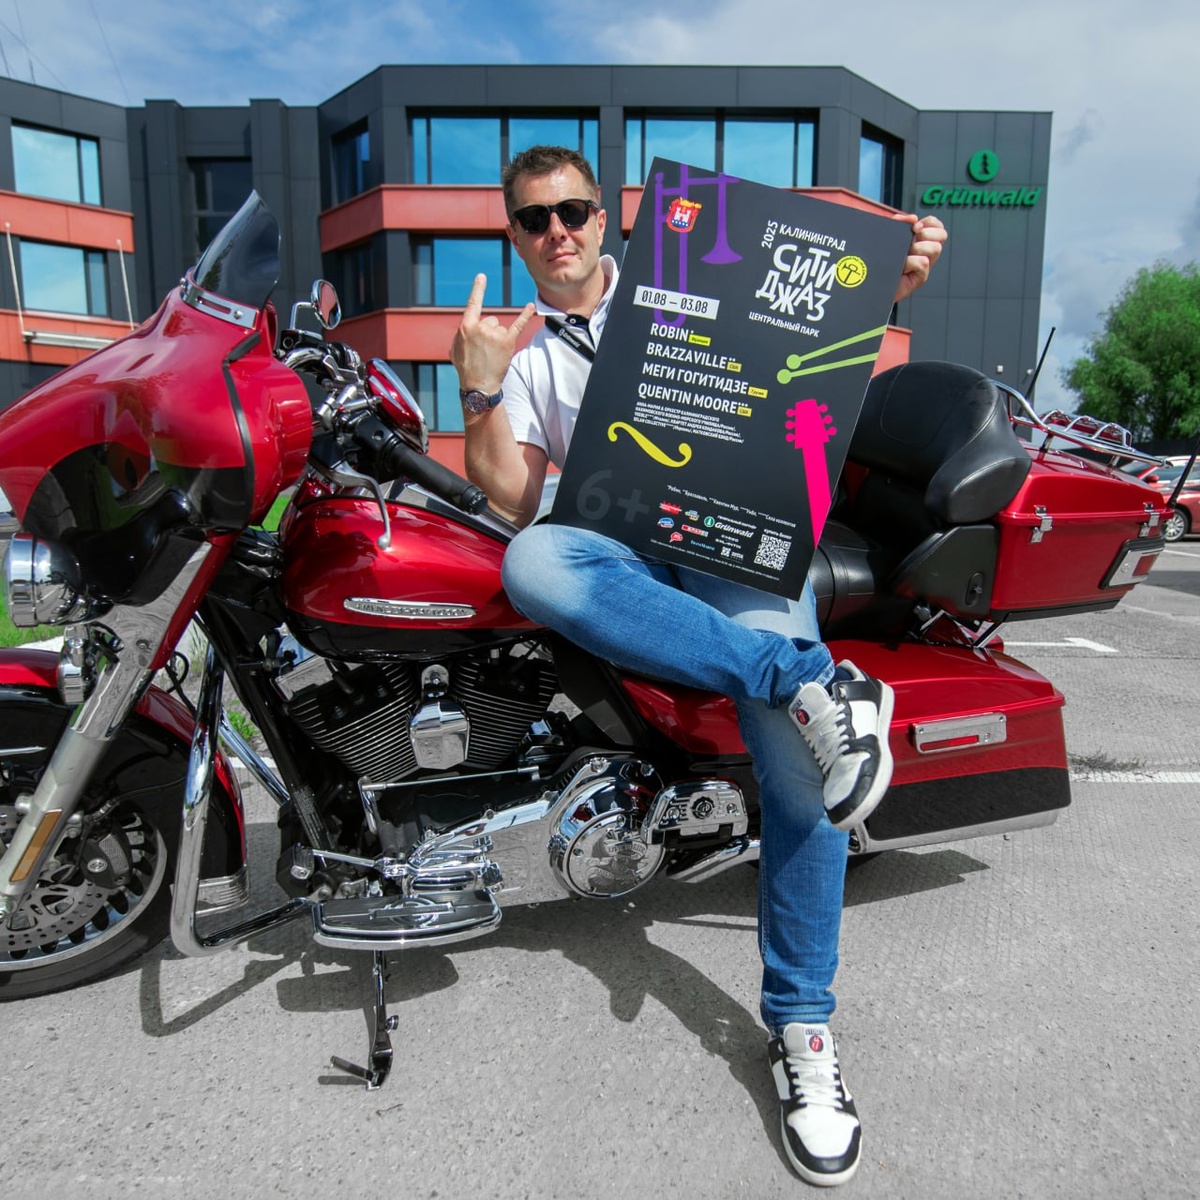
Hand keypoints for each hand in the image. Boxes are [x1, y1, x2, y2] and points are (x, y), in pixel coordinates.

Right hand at [450, 274, 537, 395]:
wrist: (478, 385)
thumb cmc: (465, 368)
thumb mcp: (455, 348)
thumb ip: (462, 334)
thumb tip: (470, 327)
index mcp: (466, 326)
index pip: (473, 303)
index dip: (478, 289)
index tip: (482, 276)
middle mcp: (481, 327)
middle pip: (490, 320)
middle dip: (489, 333)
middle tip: (485, 350)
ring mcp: (495, 334)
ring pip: (500, 328)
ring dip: (498, 339)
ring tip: (492, 354)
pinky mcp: (508, 341)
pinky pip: (518, 324)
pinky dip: (526, 315)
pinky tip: (531, 307)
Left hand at [890, 214, 946, 302]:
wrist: (873, 284)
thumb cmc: (882, 261)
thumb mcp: (889, 238)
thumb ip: (899, 224)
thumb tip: (913, 218)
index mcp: (922, 241)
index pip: (937, 225)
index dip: (930, 223)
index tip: (915, 227)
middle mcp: (927, 252)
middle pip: (942, 235)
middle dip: (926, 234)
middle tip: (911, 241)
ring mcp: (925, 266)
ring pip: (935, 248)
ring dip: (918, 248)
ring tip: (904, 256)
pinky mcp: (920, 278)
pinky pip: (922, 262)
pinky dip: (910, 262)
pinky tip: (900, 267)